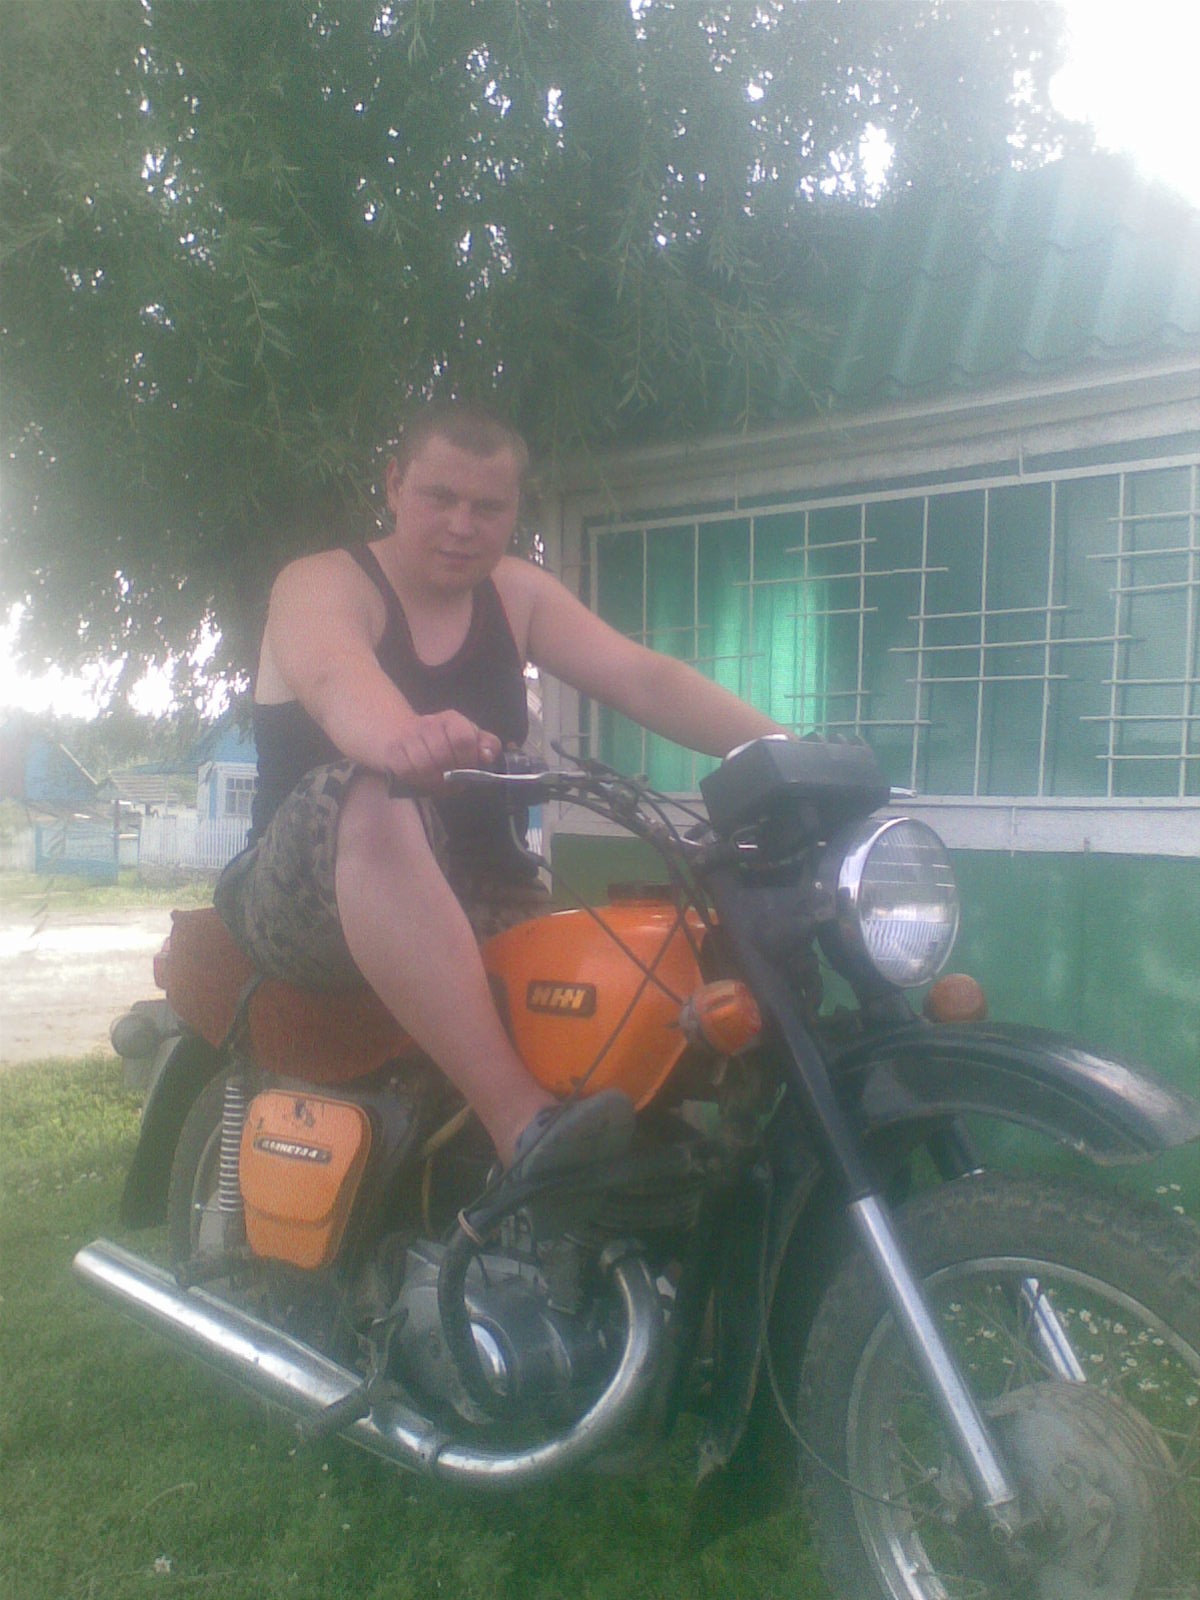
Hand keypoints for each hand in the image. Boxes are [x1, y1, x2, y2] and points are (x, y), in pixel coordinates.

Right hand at [384, 710, 500, 789]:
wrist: (400, 734)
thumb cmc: (442, 741)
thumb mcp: (470, 739)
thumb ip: (487, 745)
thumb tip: (487, 755)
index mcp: (452, 720)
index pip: (463, 739)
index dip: (468, 760)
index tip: (468, 770)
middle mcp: (429, 724)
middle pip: (444, 756)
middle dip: (451, 774)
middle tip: (452, 780)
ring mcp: (408, 737)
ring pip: (425, 767)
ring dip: (434, 780)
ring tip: (438, 782)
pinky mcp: (392, 752)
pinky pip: (408, 772)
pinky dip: (417, 781)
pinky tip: (422, 780)